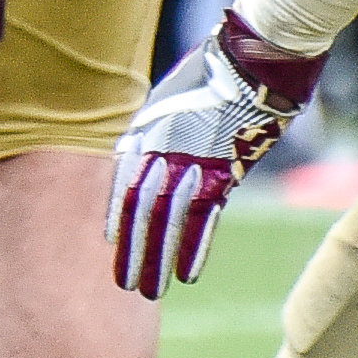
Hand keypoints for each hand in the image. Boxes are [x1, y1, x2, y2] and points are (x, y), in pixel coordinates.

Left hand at [105, 14, 324, 298]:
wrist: (248, 65)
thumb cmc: (205, 78)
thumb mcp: (164, 101)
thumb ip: (149, 132)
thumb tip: (133, 156)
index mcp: (147, 136)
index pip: (124, 187)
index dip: (116, 217)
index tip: (108, 243)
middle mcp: (165, 155)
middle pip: (142, 212)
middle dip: (133, 251)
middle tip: (124, 284)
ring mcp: (194, 167)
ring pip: (169, 223)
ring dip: (159, 260)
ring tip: (149, 291)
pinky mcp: (224, 175)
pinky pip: (205, 219)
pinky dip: (195, 248)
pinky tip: (186, 275)